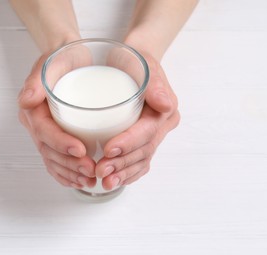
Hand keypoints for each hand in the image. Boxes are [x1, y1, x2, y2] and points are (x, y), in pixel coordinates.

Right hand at [18, 53, 95, 188]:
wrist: (69, 59)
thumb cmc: (63, 58)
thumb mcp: (53, 62)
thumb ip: (38, 80)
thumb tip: (26, 100)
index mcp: (32, 109)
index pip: (44, 131)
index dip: (61, 143)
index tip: (81, 150)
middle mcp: (36, 124)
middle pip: (49, 151)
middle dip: (69, 164)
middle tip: (91, 170)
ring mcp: (45, 133)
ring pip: (53, 160)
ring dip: (70, 173)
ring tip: (90, 180)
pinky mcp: (56, 137)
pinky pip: (57, 161)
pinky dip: (67, 174)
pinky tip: (82, 181)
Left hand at [95, 52, 179, 189]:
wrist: (132, 64)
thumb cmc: (135, 62)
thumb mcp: (144, 65)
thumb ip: (156, 85)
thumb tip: (166, 104)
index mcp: (166, 110)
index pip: (148, 132)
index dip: (129, 143)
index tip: (108, 149)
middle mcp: (162, 126)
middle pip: (144, 150)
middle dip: (122, 163)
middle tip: (100, 170)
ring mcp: (153, 136)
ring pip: (141, 161)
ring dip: (123, 174)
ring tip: (104, 181)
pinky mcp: (142, 141)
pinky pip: (138, 163)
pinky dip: (127, 174)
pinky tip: (113, 181)